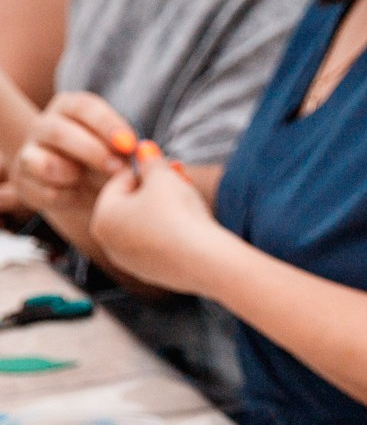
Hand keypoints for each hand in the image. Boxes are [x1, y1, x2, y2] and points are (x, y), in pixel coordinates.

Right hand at [13, 92, 131, 220]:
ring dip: (72, 175)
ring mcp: (30, 152)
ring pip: (44, 162)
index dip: (107, 124)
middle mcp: (45, 125)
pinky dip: (65, 197)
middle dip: (92, 151)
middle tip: (118, 169)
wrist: (83, 190)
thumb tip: (148, 154)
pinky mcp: (24, 181)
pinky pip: (43, 191)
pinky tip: (76, 195)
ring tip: (92, 182)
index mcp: (71, 108)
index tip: (130, 144)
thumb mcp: (122, 153)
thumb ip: (131, 151)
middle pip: (59, 131)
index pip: (85, 107)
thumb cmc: (108, 163)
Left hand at [88, 149, 222, 293]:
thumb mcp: (163, 177)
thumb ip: (151, 161)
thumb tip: (144, 149)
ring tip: (190, 201)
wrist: (206, 260)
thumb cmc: (178, 215)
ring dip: (164, 210)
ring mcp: (131, 262)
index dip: (145, 168)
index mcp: (102, 217)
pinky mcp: (154, 275)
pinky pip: (159, 246)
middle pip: (132, 205)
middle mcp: (109, 243)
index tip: (165, 161)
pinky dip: (172, 234)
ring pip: (146, 226)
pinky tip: (192, 227)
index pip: (120, 182)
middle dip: (156, 189)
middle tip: (180, 178)